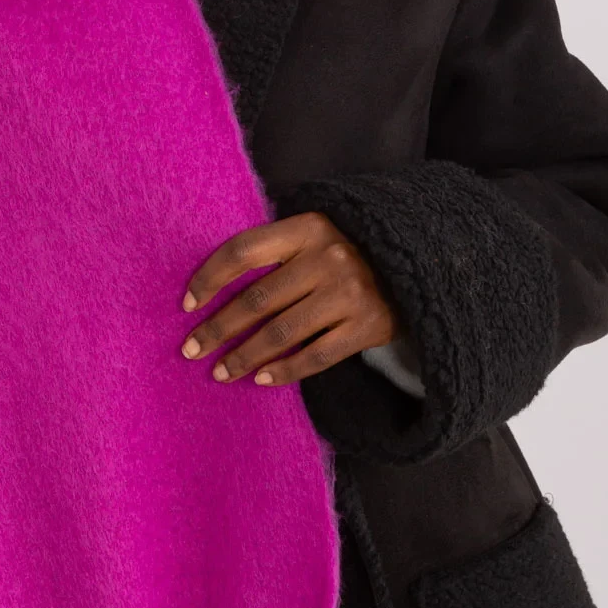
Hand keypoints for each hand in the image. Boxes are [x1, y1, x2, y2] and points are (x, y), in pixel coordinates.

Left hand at [179, 211, 397, 386]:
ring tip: (220, 371)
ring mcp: (350, 294)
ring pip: (281, 333)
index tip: (187, 304)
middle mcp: (328, 258)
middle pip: (257, 299)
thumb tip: (212, 287)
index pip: (244, 252)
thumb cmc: (351, 250)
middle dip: (217, 328)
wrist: (420, 263)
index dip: (210, 278)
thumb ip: (276, 250)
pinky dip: (284, 371)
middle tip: (191, 350)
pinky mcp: (368, 327)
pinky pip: (315, 357)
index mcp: (308, 227)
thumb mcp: (316, 235)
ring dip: (243, 356)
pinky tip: (260, 379)